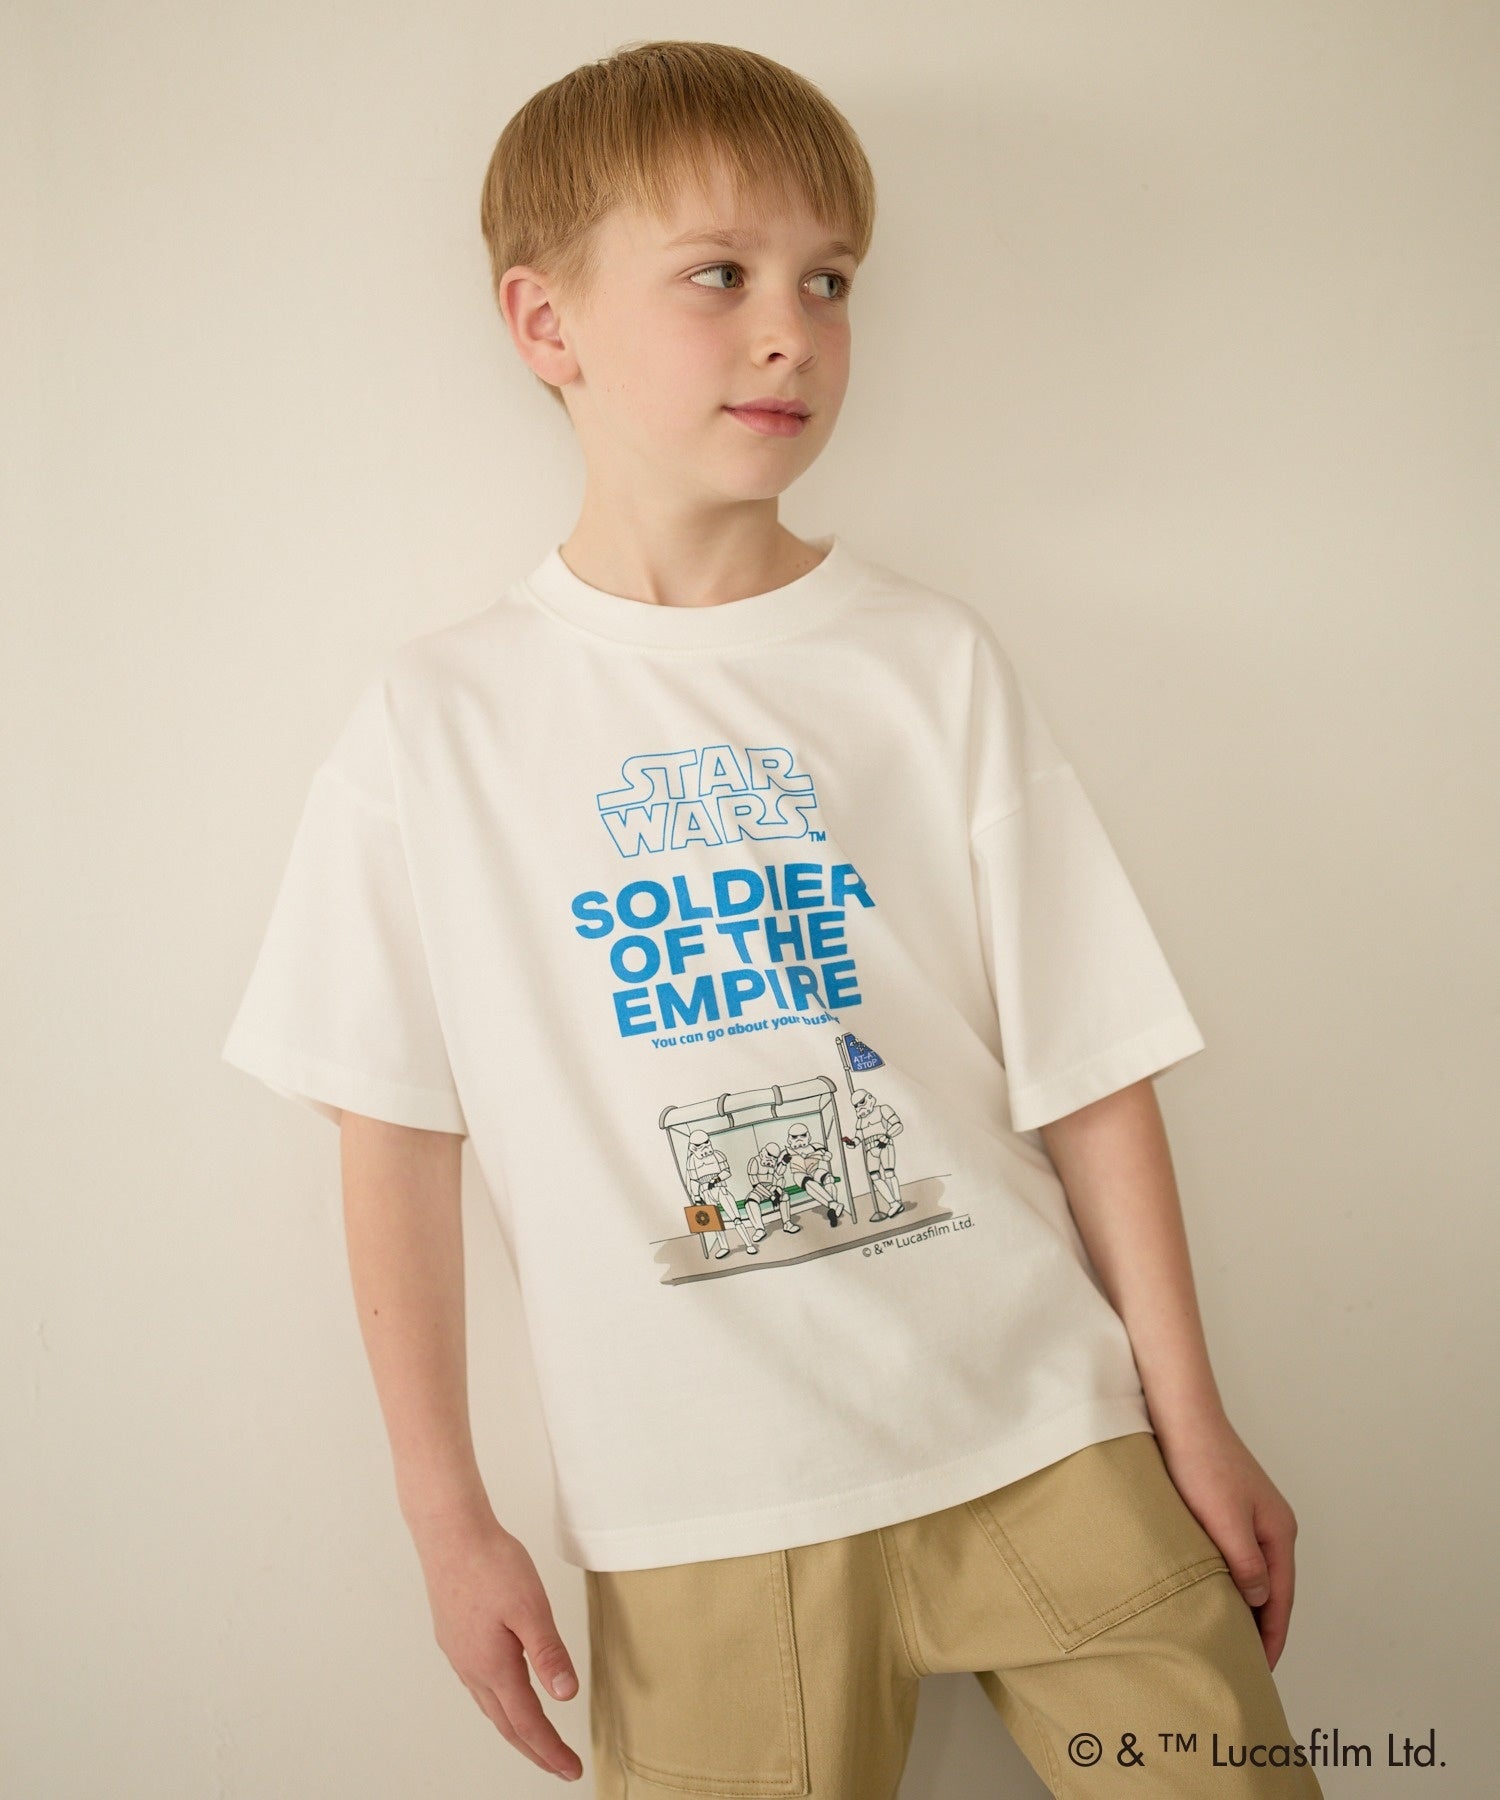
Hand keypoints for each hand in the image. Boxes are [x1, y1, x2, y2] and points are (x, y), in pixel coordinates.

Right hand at [413, 1510, 582, 1780]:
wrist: (450, 1533)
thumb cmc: (490, 1563)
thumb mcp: (531, 1607)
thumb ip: (548, 1654)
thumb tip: (566, 1695)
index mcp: (493, 1665)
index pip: (527, 1722)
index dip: (551, 1750)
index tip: (571, 1769)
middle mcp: (472, 1668)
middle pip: (506, 1723)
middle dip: (535, 1749)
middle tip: (559, 1766)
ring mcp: (459, 1654)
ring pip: (490, 1706)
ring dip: (515, 1728)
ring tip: (536, 1740)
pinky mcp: (454, 1637)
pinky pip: (479, 1685)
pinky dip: (499, 1703)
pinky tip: (505, 1693)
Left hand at [1153, 1411, 1300, 1671]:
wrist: (1182, 1415)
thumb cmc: (1201, 1462)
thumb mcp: (1224, 1520)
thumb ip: (1244, 1563)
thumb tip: (1258, 1601)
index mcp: (1279, 1531)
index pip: (1281, 1598)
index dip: (1272, 1637)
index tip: (1260, 1669)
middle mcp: (1272, 1525)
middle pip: (1273, 1589)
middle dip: (1263, 1627)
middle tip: (1243, 1662)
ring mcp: (1252, 1515)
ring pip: (1254, 1572)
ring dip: (1246, 1604)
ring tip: (1229, 1636)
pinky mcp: (1229, 1506)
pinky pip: (1237, 1556)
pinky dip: (1231, 1580)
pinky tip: (1213, 1591)